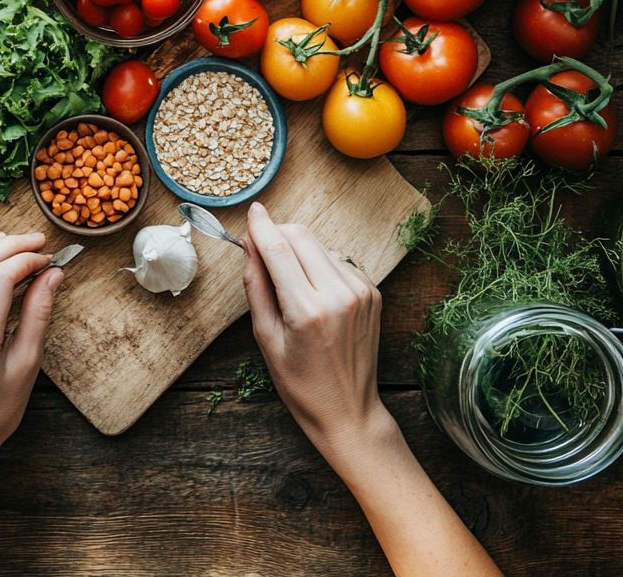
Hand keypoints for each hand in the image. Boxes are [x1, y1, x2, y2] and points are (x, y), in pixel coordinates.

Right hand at [242, 202, 394, 463]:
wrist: (348, 410)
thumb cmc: (300, 383)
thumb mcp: (266, 338)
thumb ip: (257, 286)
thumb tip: (250, 246)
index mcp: (307, 310)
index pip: (279, 249)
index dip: (262, 226)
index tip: (252, 211)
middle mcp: (339, 295)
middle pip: (302, 237)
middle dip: (278, 233)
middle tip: (261, 248)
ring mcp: (361, 292)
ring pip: (320, 246)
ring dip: (299, 250)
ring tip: (289, 282)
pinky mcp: (372, 292)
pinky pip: (338, 261)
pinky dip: (320, 265)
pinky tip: (313, 291)